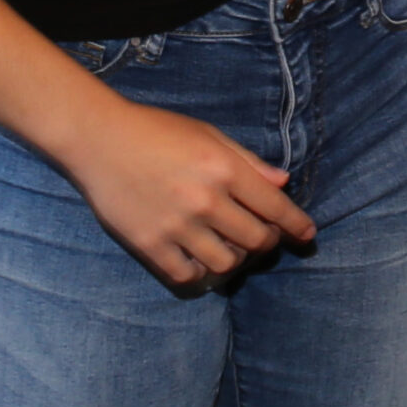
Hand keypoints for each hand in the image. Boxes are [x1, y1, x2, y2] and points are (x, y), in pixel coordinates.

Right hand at [62, 94, 315, 287]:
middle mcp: (204, 200)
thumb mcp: (208, 134)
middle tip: (263, 238)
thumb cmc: (156, 131)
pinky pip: (188, 275)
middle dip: (267, 242)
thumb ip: (247, 161)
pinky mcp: (149, 245)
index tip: (307, 235)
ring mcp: (176, 226)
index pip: (274, 207)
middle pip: (255, 240)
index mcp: (223, 168)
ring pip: (226, 263)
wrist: (99, 139)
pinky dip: (201, 273)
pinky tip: (201, 260)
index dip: (296, 224)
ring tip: (231, 248)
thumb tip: (282, 182)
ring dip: (236, 260)